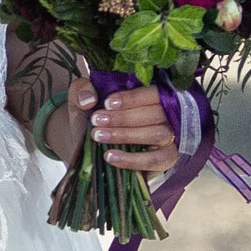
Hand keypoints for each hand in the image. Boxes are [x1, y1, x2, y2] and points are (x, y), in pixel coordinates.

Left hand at [52, 78, 178, 182]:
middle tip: (96, 121)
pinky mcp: (165, 160)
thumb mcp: (82, 99)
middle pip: (156, 113)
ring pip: (158, 134)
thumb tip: (89, 98)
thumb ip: (82, 89)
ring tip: (98, 136)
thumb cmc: (92, 118)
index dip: (133, 98)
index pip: (154, 93)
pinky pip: (155, 160)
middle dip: (124, 118)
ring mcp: (169, 138)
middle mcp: (167, 114)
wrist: (85, 144)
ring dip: (126, 135)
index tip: (107, 104)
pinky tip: (110, 157)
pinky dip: (132, 159)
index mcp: (151, 95)